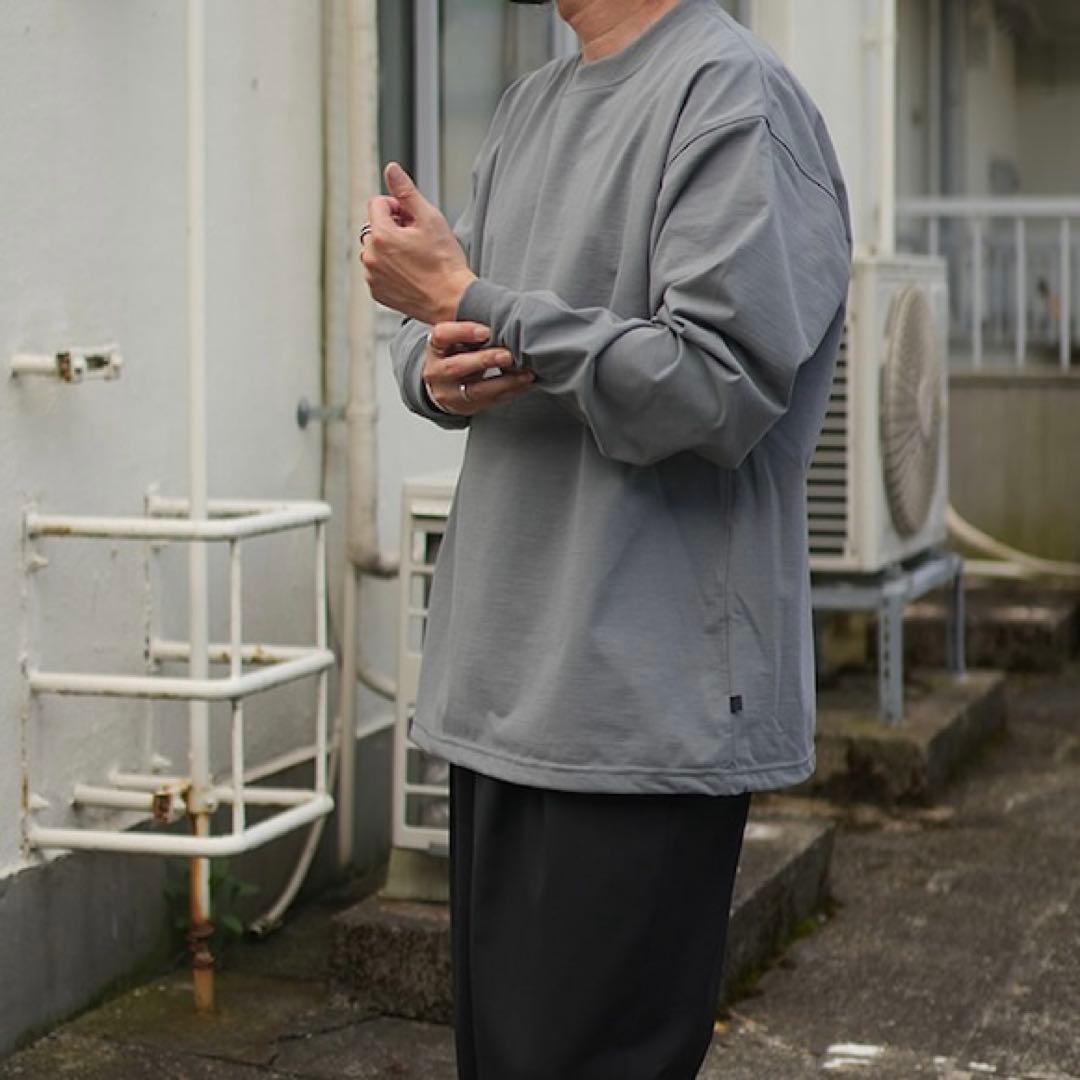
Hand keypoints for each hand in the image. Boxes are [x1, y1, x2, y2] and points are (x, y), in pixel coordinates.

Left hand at [361, 162, 476, 325]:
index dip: (398, 207)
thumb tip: (391, 169)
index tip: (414, 221)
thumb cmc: (445, 264)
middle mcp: (371, 256)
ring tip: (415, 259)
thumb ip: (406, 192)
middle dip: (394, 228)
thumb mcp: (430, 219)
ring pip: (376, 249)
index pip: (378, 203)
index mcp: (381, 235)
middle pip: (376, 227)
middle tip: (418, 241)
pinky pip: (378, 271)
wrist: (452, 301)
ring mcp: (372, 277)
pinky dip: (390, 269)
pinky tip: (411, 273)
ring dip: (390, 249)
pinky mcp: (377, 292)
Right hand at [423, 321, 533, 416]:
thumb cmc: (456, 353)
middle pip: (456, 367)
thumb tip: (505, 317)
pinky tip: (524, 384)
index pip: (441, 336)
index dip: (463, 332)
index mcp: (435, 347)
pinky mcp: (465, 407)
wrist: (444, 385)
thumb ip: (473, 331)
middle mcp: (437, 372)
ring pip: (476, 390)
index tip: (486, 331)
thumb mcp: (456, 339)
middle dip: (484, 360)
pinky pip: (489, 401)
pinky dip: (510, 391)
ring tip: (526, 374)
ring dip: (504, 382)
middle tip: (507, 356)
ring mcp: (450, 393)